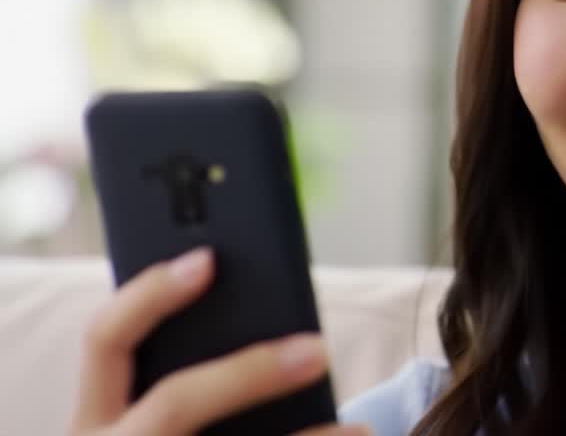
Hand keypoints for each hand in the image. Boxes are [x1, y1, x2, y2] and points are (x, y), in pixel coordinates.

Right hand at [69, 247, 368, 435]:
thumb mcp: (151, 417)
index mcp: (95, 416)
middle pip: (175, 402)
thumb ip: (184, 368)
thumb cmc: (168, 435)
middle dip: (249, 374)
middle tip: (319, 349)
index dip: (150, 294)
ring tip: (358, 429)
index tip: (207, 259)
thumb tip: (276, 321)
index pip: (106, 338)